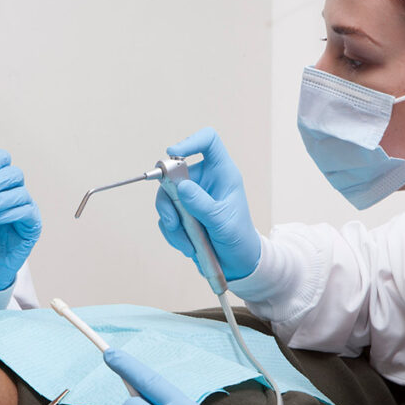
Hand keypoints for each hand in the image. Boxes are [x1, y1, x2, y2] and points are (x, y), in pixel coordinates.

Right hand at [157, 127, 260, 280]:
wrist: (237, 263)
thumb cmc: (238, 237)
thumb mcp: (222, 222)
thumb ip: (202, 204)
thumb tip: (181, 186)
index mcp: (222, 173)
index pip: (208, 142)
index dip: (190, 142)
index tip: (173, 153)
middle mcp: (204, 181)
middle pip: (174, 173)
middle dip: (169, 198)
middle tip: (173, 220)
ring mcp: (191, 197)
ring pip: (166, 198)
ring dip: (171, 222)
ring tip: (186, 242)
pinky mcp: (181, 214)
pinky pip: (165, 217)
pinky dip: (172, 233)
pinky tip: (187, 246)